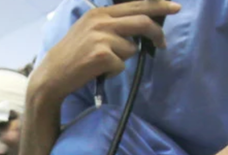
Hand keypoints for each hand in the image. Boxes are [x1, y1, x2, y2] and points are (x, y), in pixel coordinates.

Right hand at [28, 1, 180, 105]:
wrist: (52, 75)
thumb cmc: (72, 55)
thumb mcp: (89, 30)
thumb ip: (111, 23)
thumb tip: (141, 24)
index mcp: (99, 12)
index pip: (136, 5)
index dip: (158, 6)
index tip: (174, 7)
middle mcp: (101, 21)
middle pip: (141, 21)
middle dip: (157, 33)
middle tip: (163, 43)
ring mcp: (101, 37)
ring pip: (131, 48)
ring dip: (124, 59)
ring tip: (105, 62)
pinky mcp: (101, 55)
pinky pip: (121, 65)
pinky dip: (114, 71)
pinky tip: (99, 71)